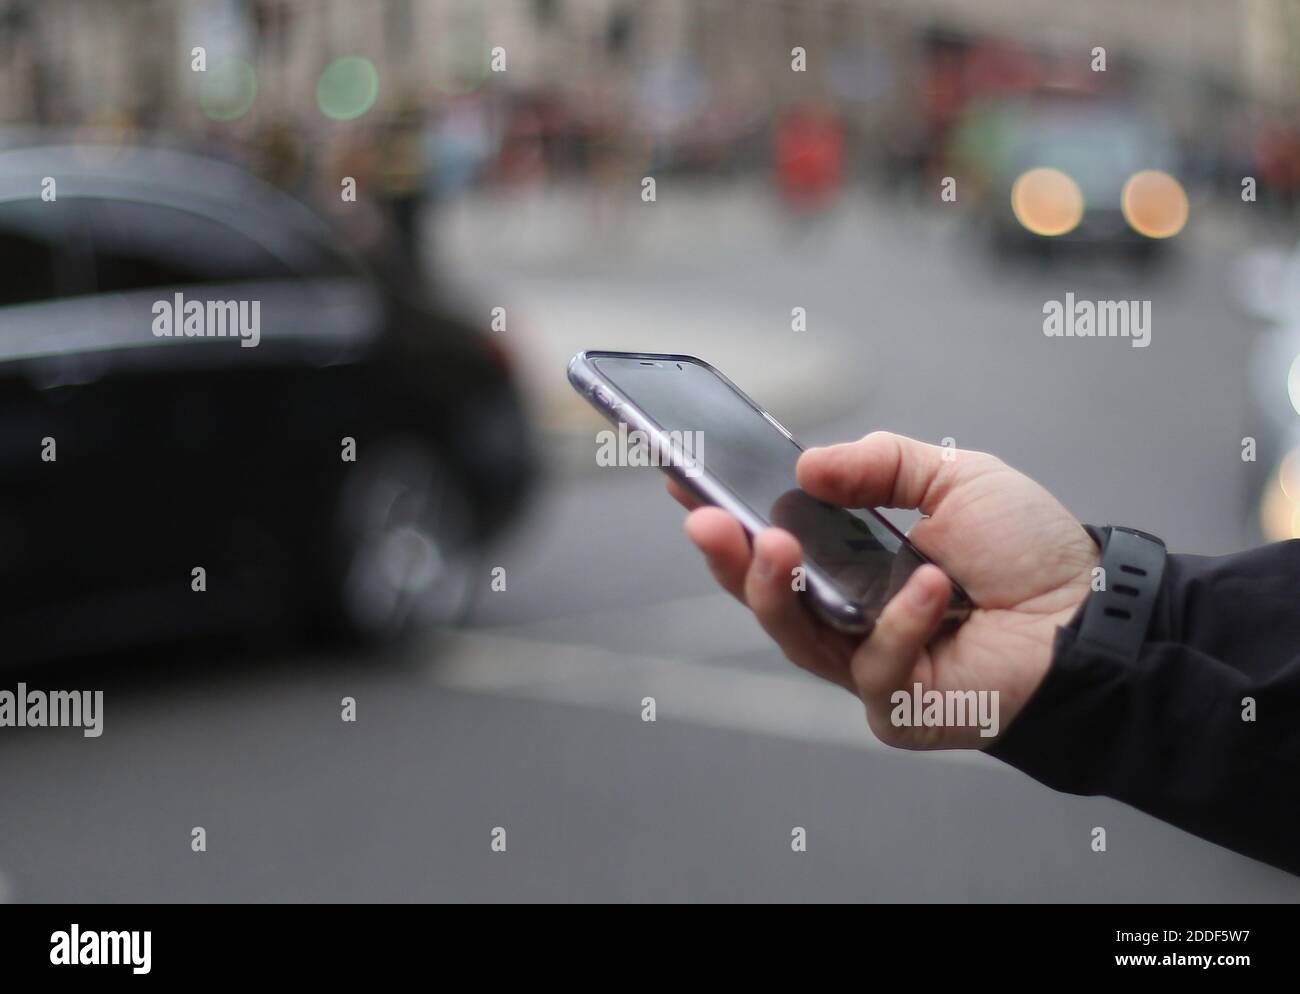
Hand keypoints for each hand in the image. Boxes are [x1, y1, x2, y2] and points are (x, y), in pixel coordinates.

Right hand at [668, 432, 1099, 748]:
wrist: (1094, 614)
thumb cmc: (1027, 549)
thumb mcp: (952, 477)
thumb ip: (881, 464)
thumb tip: (805, 465)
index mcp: (853, 564)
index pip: (774, 542)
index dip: (727, 518)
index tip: (683, 483)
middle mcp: (850, 616)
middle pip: (767, 598)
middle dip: (727, 560)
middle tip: (704, 521)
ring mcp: (868, 666)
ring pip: (796, 638)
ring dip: (778, 592)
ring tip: (774, 544)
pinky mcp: (898, 708)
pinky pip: (876, 668)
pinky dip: (902, 625)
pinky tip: (931, 587)